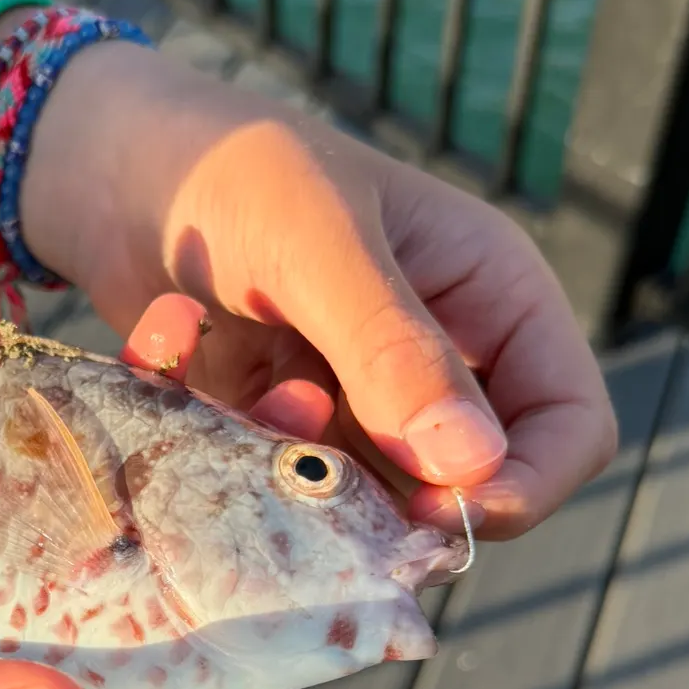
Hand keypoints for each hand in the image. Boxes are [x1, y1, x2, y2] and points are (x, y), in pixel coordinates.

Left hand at [23, 49, 617, 539]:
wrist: (120, 170)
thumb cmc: (238, 172)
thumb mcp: (320, 243)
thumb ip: (390, 347)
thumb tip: (472, 463)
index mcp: (489, 301)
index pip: (569, 424)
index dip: (524, 485)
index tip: (442, 517)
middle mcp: (435, 363)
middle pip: (457, 484)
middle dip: (378, 487)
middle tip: (297, 434)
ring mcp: (353, 404)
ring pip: (355, 495)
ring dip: (285, 456)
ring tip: (237, 376)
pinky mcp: (278, 428)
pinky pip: (268, 475)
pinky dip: (217, 428)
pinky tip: (176, 336)